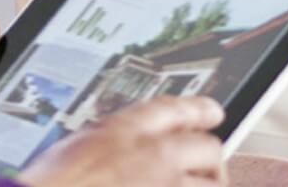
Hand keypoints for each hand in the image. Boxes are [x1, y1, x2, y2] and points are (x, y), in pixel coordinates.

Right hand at [16, 95, 227, 186]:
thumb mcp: (73, 149)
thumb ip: (108, 143)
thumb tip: (125, 146)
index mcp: (124, 130)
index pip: (177, 108)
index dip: (200, 109)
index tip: (212, 112)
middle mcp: (153, 156)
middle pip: (208, 148)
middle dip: (210, 159)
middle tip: (210, 167)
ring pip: (213, 185)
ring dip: (209, 186)